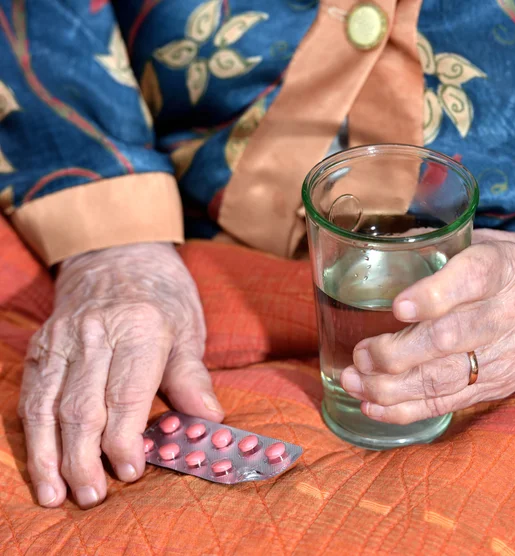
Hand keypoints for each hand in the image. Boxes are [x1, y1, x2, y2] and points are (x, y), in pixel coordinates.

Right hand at [19, 243, 222, 508]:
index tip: (130, 472)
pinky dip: (33, 431)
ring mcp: (63, 338)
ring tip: (55, 493)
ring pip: (47, 405)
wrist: (118, 254)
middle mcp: (95, 333)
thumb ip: (192, 376)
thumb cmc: (162, 295)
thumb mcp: (188, 329)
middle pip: (81, 407)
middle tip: (92, 496)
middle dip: (83, 460)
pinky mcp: (43, 344)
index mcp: (139, 328)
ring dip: (49, 455)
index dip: (125, 440)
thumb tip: (209, 420)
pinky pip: (32, 392)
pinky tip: (38, 459)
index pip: (125, 395)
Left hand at [340, 229, 514, 423]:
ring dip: (391, 386)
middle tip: (361, 353)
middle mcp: (504, 314)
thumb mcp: (490, 243)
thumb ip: (439, 244)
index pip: (470, 280)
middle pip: (449, 339)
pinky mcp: (493, 385)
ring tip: (353, 380)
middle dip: (397, 353)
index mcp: (502, 269)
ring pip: (443, 378)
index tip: (398, 307)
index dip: (433, 296)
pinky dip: (406, 409)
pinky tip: (372, 405)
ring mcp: (501, 356)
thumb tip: (375, 243)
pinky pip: (447, 402)